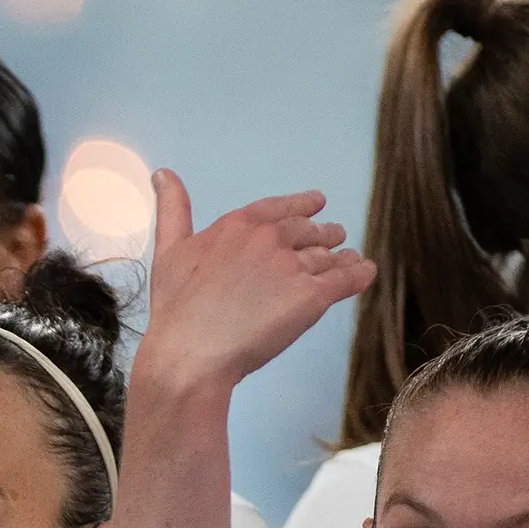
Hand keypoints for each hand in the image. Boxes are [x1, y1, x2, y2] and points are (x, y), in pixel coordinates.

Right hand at [135, 173, 374, 408]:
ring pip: (329, 256)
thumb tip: (163, 172)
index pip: (281, 208)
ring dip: (341, 256)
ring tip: (348, 259)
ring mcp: (294, 266)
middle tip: (333, 238)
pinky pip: (347, 278)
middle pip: (309, 231)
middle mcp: (271, 239)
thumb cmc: (175, 310)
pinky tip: (365, 272)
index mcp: (240, 225)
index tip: (317, 204)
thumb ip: (173, 211)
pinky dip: (359, 274)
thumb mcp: (168, 253)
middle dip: (323, 234)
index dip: (302, 205)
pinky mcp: (313, 296)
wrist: (190, 355)